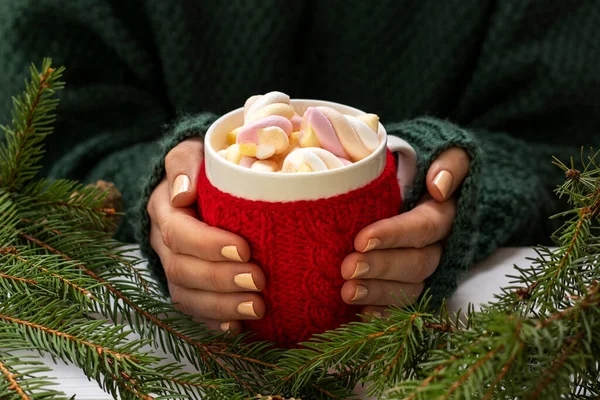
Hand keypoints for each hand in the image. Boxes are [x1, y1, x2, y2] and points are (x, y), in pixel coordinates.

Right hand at [147, 138, 265, 332]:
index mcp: (164, 211)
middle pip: (182, 270)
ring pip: (186, 297)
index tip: (245, 248)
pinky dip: (215, 322)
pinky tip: (239, 327)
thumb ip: (185, 164)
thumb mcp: (192, 153)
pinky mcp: (189, 287)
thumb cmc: (203, 168)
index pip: (179, 233)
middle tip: (259, 282)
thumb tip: (183, 194)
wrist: (200, 186)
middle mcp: (165, 244)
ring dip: (222, 306)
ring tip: (257, 308)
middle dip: (220, 280)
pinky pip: (194, 312)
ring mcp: (175, 268)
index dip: (209, 244)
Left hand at [340, 148, 470, 315]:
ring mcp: (425, 270)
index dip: (394, 235)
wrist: (414, 183)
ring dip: (378, 294)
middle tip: (348, 268)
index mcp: (444, 215)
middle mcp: (439, 247)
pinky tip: (360, 313)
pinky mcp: (409, 285)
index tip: (361, 238)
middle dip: (382, 268)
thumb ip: (451, 163)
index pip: (424, 227)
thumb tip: (439, 187)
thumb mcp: (444, 153)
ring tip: (347, 292)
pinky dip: (382, 313)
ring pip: (409, 289)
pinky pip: (402, 306)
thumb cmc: (419, 167)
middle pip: (417, 263)